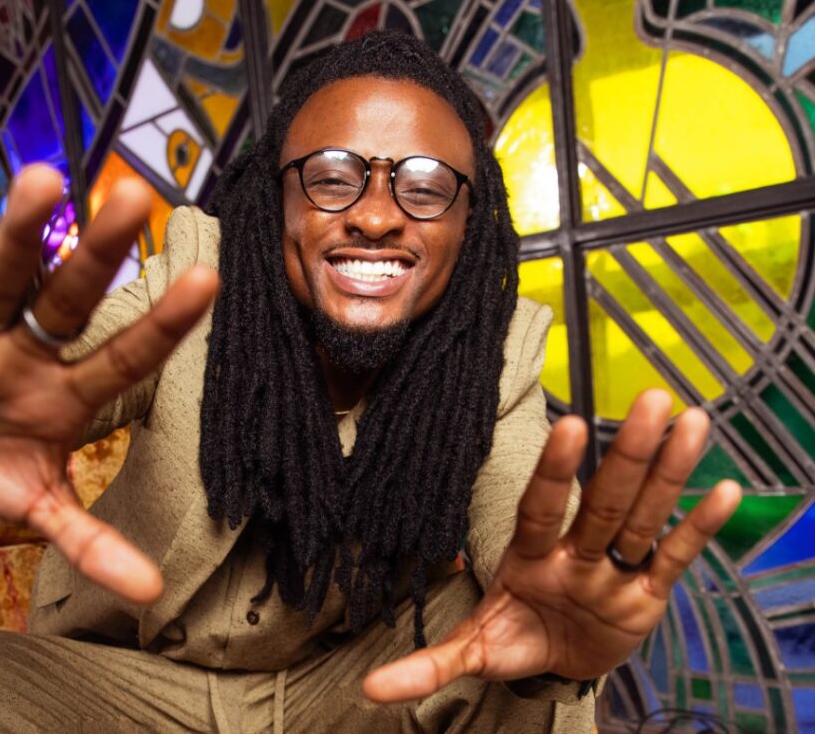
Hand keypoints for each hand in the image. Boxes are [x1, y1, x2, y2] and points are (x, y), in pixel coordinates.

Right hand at [0, 166, 218, 604]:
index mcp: (70, 390)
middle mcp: (30, 351)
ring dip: (19, 234)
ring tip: (43, 182)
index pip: (126, 354)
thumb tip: (150, 593)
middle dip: (97, 255)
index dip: (164, 323)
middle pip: (69, 298)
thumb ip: (90, 538)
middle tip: (134, 199)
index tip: (209, 281)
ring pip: (1, 279)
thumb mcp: (41, 500)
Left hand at [364, 389, 741, 700]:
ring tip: (691, 420)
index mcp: (530, 556)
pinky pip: (674, 557)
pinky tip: (722, 489)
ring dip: (668, 473)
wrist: (557, 662)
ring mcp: (614, 569)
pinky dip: (698, 529)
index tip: (569, 424)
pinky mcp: (647, 594)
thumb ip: (428, 665)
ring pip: (642, 515)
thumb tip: (368, 690)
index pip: (542, 507)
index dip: (556, 471)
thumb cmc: (514, 639)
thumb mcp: (473, 653)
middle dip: (627, 454)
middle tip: (654, 400)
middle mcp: (575, 552)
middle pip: (604, 499)